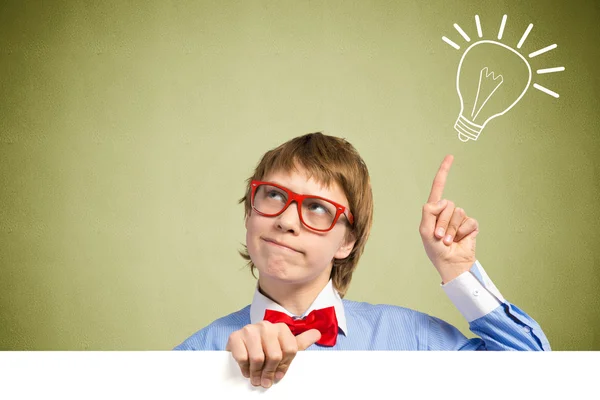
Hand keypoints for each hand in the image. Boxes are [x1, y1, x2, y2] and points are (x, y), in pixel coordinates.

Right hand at [226, 321, 320, 387]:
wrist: (241, 345)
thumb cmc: (266, 348)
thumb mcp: (285, 346)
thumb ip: (301, 341)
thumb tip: (317, 334)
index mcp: (281, 328)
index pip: (290, 350)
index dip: (285, 366)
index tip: (279, 373)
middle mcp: (266, 325)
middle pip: (275, 356)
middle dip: (270, 372)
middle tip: (266, 380)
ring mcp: (250, 329)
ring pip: (258, 358)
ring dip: (256, 373)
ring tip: (256, 377)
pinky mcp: (235, 336)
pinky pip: (243, 358)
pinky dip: (244, 368)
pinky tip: (246, 368)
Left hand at [419, 155, 479, 282]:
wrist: (451, 264)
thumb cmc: (435, 250)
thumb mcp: (424, 231)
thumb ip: (428, 212)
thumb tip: (443, 202)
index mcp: (434, 211)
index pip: (438, 187)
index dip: (444, 172)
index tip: (451, 156)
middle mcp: (447, 211)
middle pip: (447, 204)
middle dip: (442, 222)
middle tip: (439, 237)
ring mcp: (460, 218)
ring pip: (457, 213)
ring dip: (451, 229)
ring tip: (448, 241)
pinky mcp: (471, 225)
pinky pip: (468, 221)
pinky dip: (462, 233)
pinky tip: (460, 240)